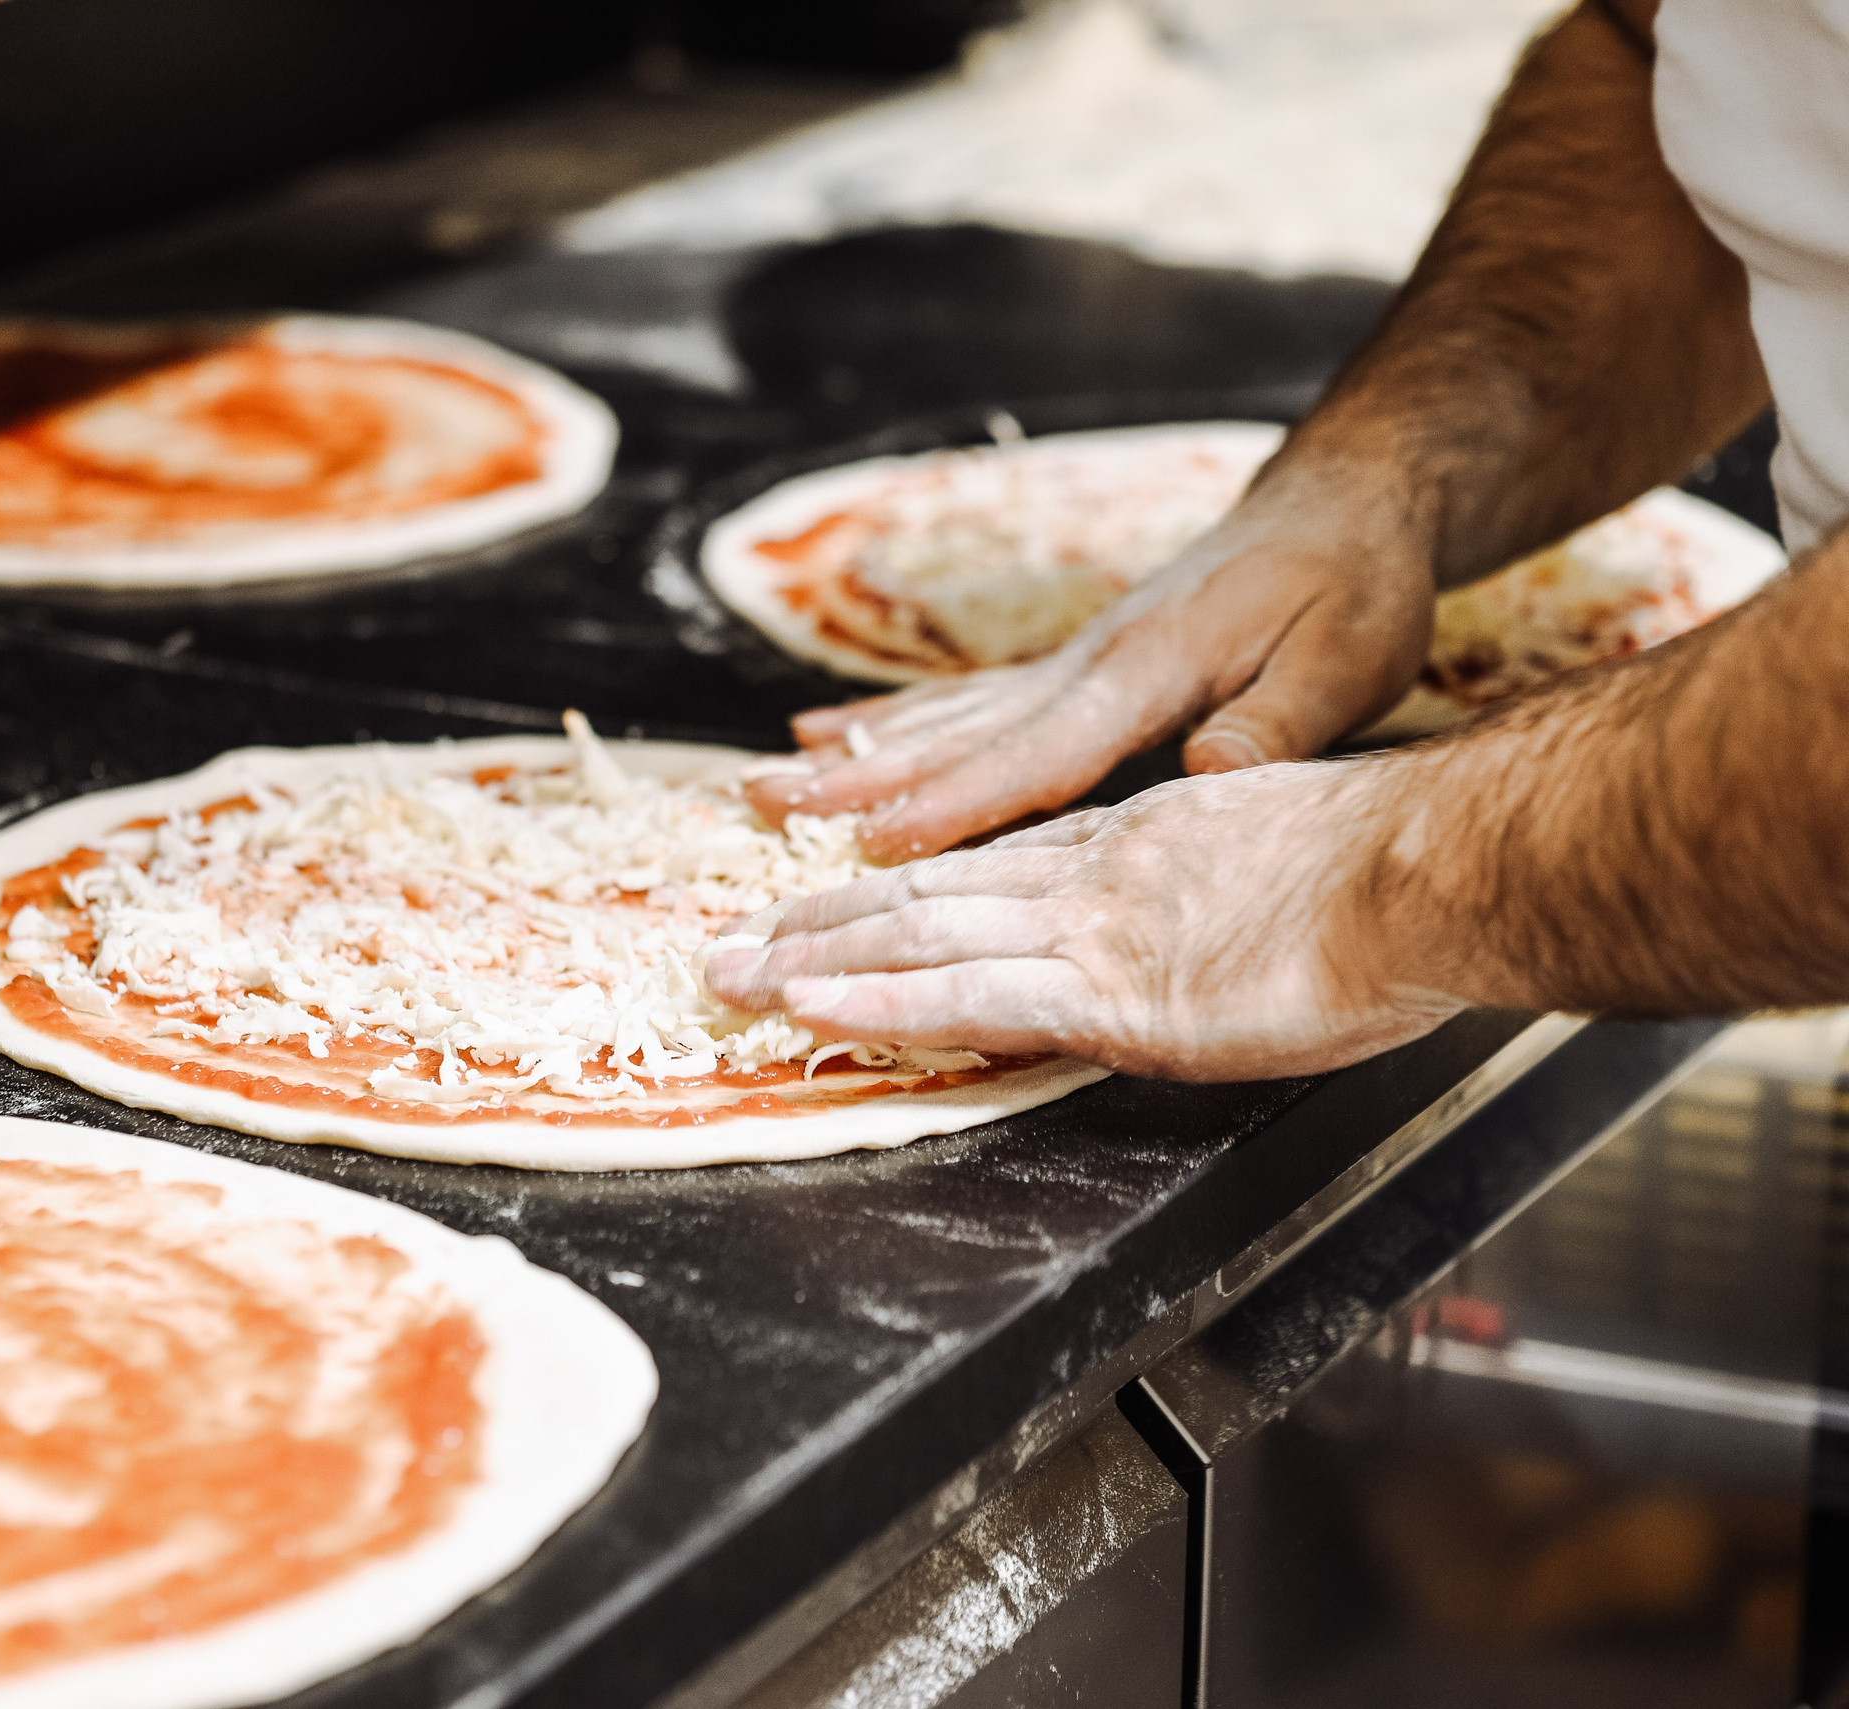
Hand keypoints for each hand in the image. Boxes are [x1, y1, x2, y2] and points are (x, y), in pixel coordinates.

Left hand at [708, 760, 1465, 1080]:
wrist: (1430, 872)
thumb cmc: (1395, 872)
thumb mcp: (1286, 845)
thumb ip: (1221, 875)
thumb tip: (1208, 908)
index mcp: (1134, 844)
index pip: (990, 869)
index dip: (904, 886)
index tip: (841, 902)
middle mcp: (1091, 877)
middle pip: (927, 894)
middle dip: (824, 919)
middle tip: (740, 941)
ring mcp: (1091, 931)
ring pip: (921, 938)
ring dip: (818, 960)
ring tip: (737, 977)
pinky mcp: (1108, 991)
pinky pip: (967, 997)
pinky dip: (882, 999)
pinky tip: (816, 1007)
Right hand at [744, 463, 1441, 860]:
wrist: (1347, 501)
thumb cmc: (1355, 583)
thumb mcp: (1347, 657)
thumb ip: (1276, 724)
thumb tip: (1207, 779)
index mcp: (1146, 672)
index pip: (1035, 751)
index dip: (955, 800)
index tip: (875, 838)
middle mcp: (1087, 664)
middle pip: (954, 733)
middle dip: (854, 774)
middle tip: (759, 803)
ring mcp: (1073, 662)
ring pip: (944, 717)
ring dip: (851, 752)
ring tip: (766, 778)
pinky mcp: (1075, 666)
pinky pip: (967, 705)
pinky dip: (895, 725)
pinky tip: (835, 734)